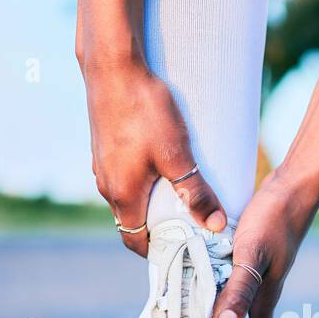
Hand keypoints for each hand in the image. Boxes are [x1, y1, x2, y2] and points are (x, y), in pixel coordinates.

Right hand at [80, 53, 225, 255]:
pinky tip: (162, 166)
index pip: (134, 241)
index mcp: (121, 194)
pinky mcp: (104, 145)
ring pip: (127, 196)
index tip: (180, 252)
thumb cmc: (143, 109)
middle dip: (158, 228)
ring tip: (180, 197)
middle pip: (131, 220)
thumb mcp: (177, 153)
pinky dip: (142, 181)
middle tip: (188, 227)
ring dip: (150, 203)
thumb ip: (196, 191)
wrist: (112, 65)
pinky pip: (123, 174)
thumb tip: (216, 224)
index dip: (156, 251)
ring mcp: (102, 164)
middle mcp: (106, 183)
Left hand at [212, 168, 318, 317]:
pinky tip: (194, 281)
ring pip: (233, 303)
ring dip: (212, 313)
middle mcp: (260, 290)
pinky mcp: (248, 257)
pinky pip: (228, 282)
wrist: (293, 187)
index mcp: (264, 298)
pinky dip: (212, 287)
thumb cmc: (275, 221)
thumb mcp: (251, 256)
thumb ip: (239, 292)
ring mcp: (256, 273)